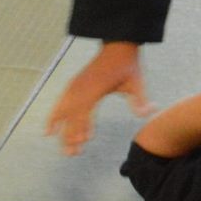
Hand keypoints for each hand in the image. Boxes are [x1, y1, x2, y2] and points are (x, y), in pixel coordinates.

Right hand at [47, 41, 149, 155]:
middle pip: (72, 116)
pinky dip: (53, 118)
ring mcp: (74, 86)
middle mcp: (81, 88)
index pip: (85, 111)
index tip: (85, 140)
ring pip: (63, 113)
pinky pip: (59, 104)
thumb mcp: (137, 82)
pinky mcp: (72, 85)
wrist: (117, 45)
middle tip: (73, 155)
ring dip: (63, 131)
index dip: (83, 126)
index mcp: (95, 88)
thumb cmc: (128, 66)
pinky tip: (48, 132)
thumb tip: (152, 111)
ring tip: (65, 150)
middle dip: (71, 136)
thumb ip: (141, 100)